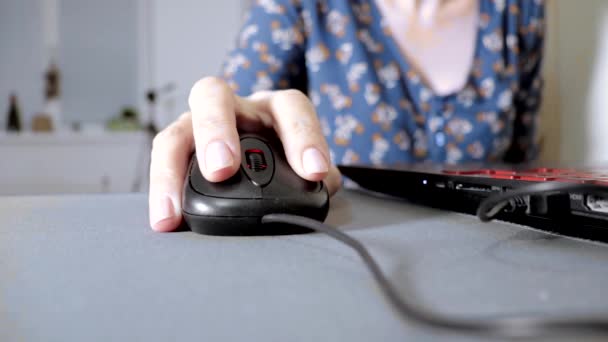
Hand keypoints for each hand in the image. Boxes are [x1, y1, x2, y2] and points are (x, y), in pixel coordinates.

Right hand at [148, 77, 341, 231]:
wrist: (260, 166)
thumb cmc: (285, 162)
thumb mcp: (305, 167)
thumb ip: (319, 178)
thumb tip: (320, 186)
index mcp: (274, 108)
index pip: (291, 107)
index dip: (303, 135)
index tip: (313, 172)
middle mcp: (232, 109)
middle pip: (214, 96)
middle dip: (216, 130)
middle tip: (222, 168)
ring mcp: (199, 126)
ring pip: (177, 130)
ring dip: (173, 166)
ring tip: (174, 207)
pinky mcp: (180, 149)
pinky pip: (162, 160)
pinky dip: (161, 190)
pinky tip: (165, 219)